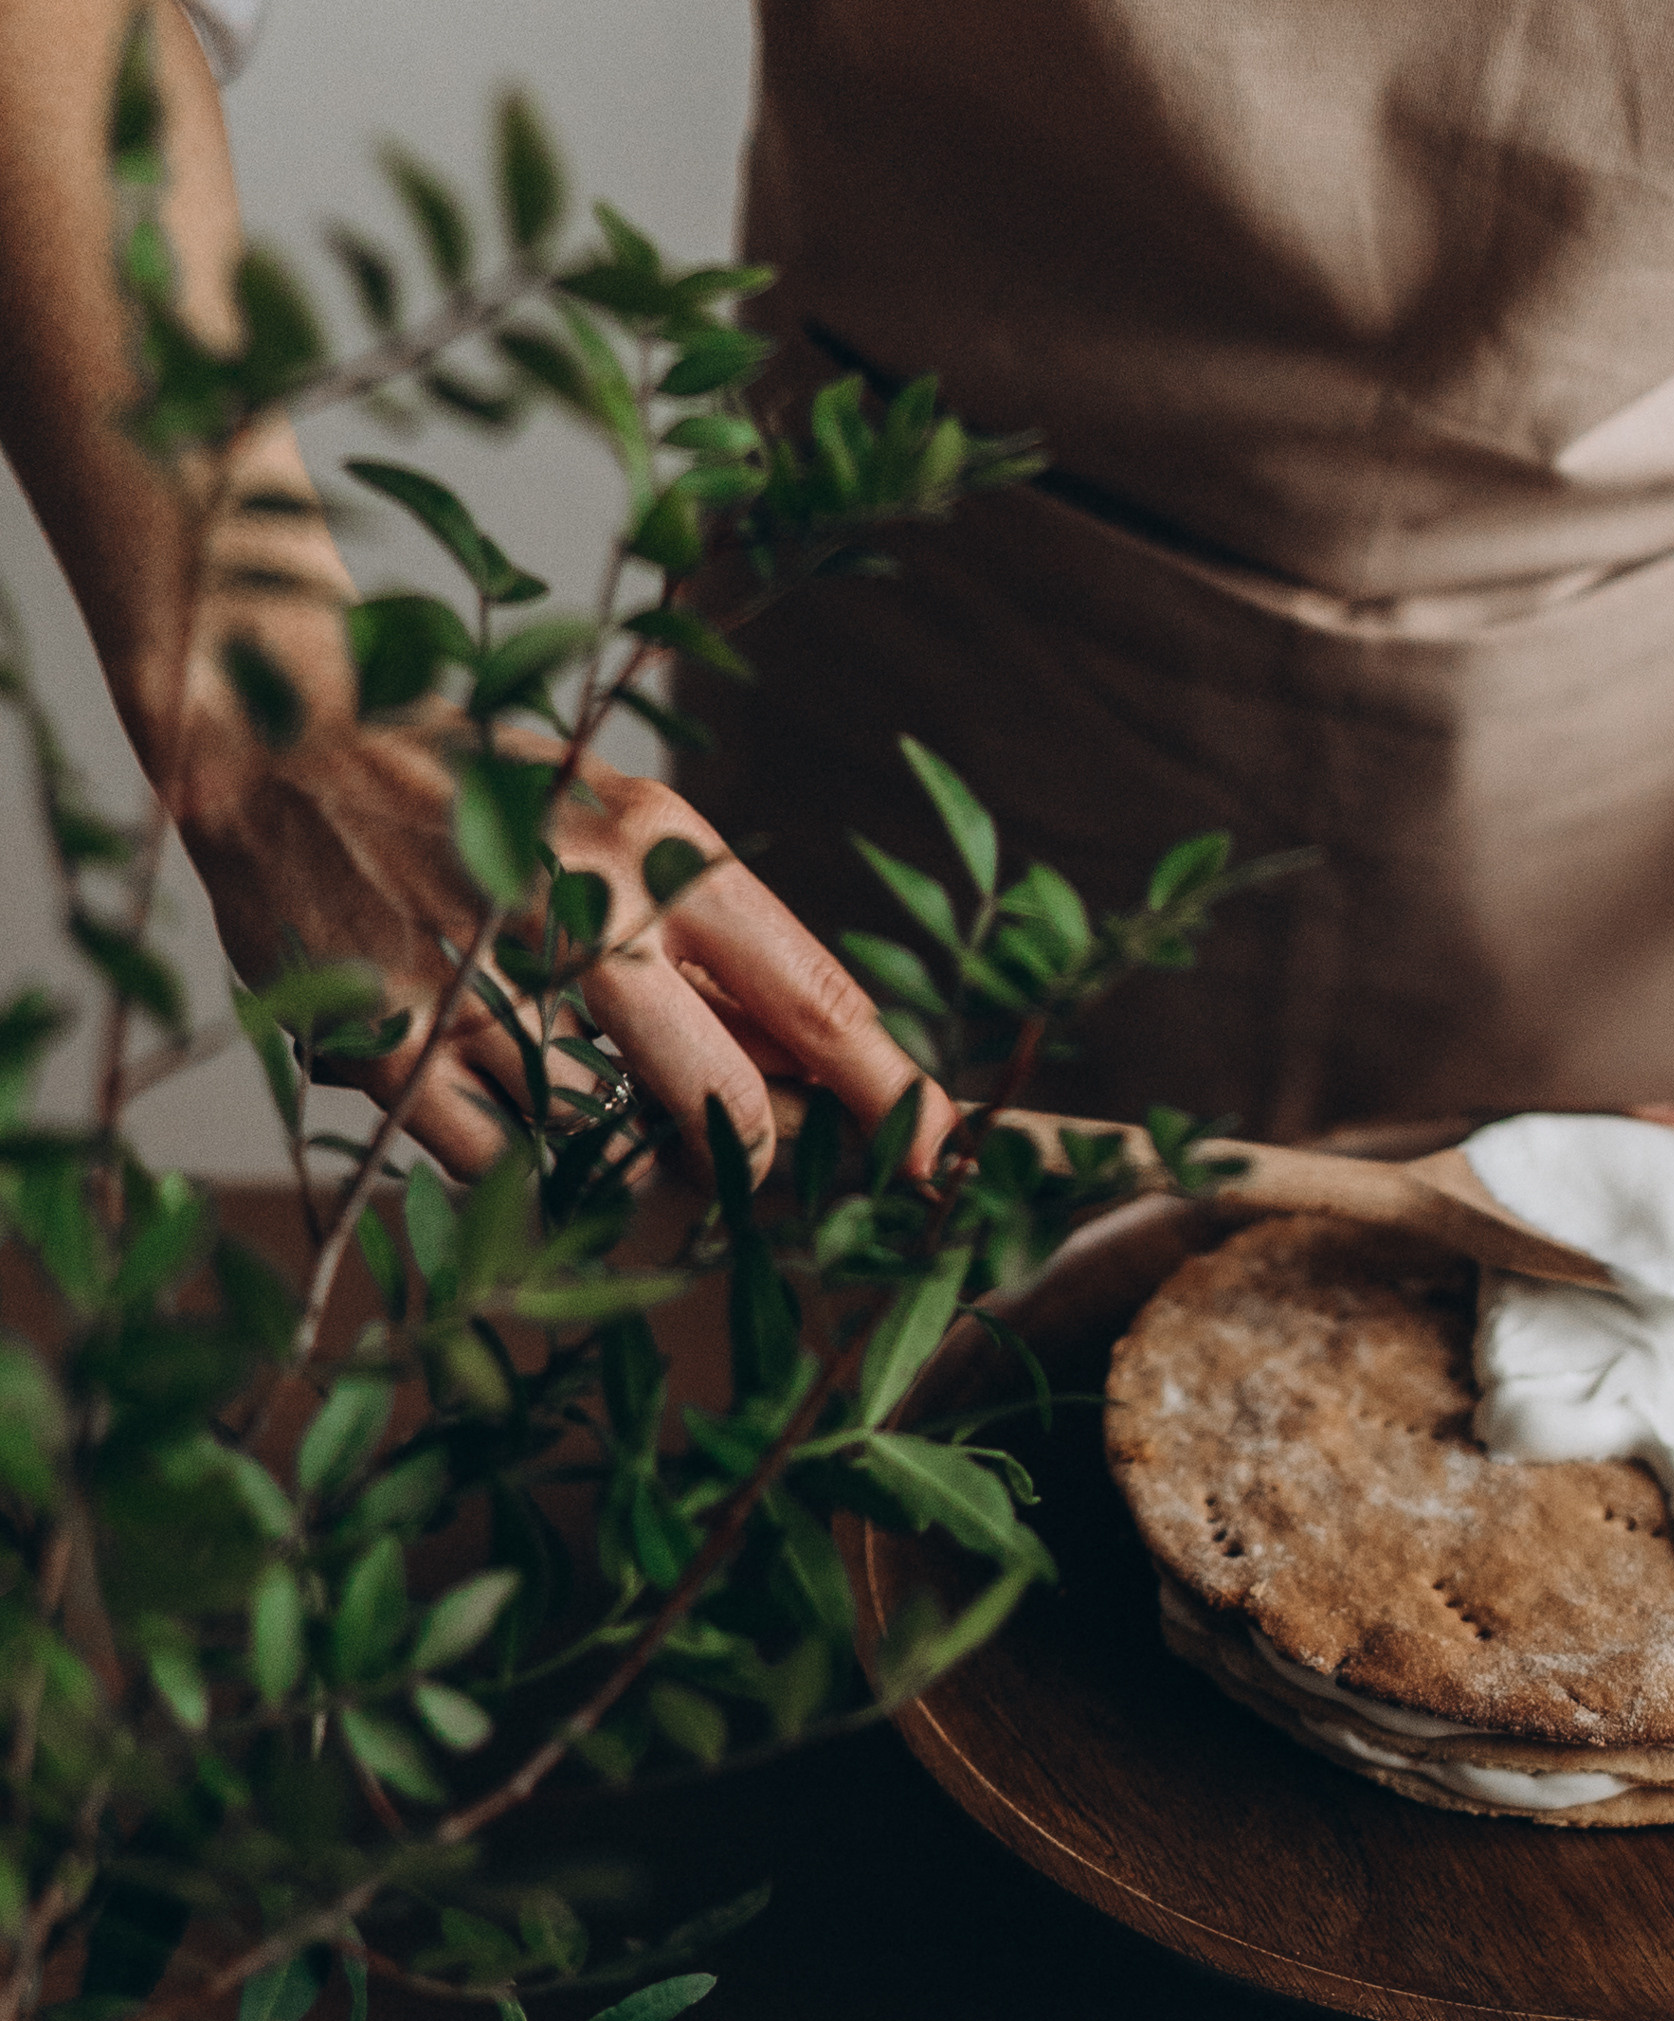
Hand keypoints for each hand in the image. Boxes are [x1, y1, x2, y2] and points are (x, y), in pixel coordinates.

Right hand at [167, 696, 948, 1185]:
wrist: (277, 748)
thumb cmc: (473, 797)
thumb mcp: (612, 819)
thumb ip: (710, 937)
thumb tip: (825, 1069)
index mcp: (663, 844)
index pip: (820, 1000)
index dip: (896, 1103)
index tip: (946, 1163)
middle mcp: (587, 910)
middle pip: (734, 1108)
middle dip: (751, 1160)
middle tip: (732, 1162)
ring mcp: (485, 986)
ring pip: (619, 1157)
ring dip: (624, 1163)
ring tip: (568, 1086)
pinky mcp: (395, 1049)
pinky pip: (507, 1170)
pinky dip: (517, 1163)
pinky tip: (486, 1094)